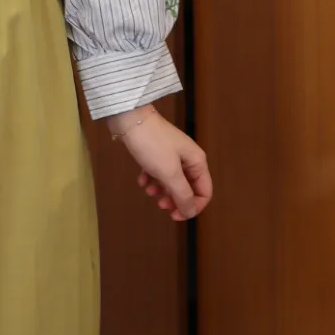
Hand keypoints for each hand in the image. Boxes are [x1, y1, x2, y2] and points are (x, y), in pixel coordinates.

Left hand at [105, 108, 211, 222]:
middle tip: (160, 205)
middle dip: (175, 200)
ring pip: (172, 181)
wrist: (130, 119)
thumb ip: (182, 195)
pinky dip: (151, 179)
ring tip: (149, 191)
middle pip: (188, 188)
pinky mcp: (157, 152)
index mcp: (197, 162)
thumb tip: (191, 212)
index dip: (192, 207)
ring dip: (162, 191)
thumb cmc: (152, 145)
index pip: (204, 192)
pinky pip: (159, 172)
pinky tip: (142, 180)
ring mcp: (172, 155)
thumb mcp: (169, 173)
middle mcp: (188, 159)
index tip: (175, 215)